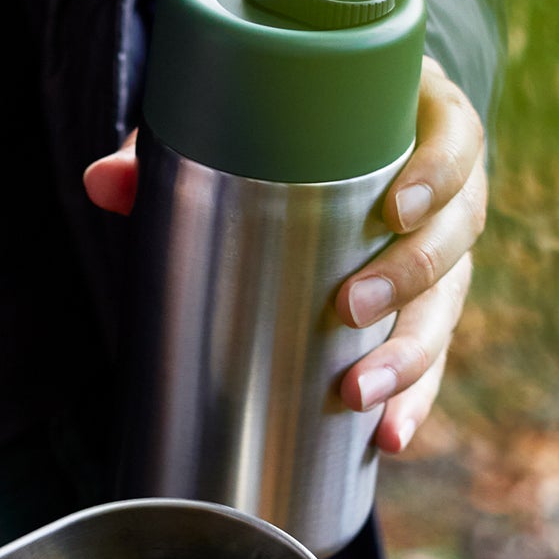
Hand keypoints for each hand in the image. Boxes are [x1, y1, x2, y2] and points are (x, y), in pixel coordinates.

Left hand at [83, 55, 485, 454]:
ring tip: (361, 394)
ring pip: (447, 306)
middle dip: (408, 278)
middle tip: (347, 309)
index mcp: (419, 122)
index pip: (456, 139)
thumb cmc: (285, 124)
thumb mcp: (238, 123)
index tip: (397, 206)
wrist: (321, 138)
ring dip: (412, 356)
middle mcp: (445, 191)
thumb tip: (103, 182)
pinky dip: (414, 400)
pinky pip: (434, 357)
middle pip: (456, 235)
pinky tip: (389, 437)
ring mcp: (441, 255)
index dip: (438, 172)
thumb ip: (173, 147)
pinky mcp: (426, 309)